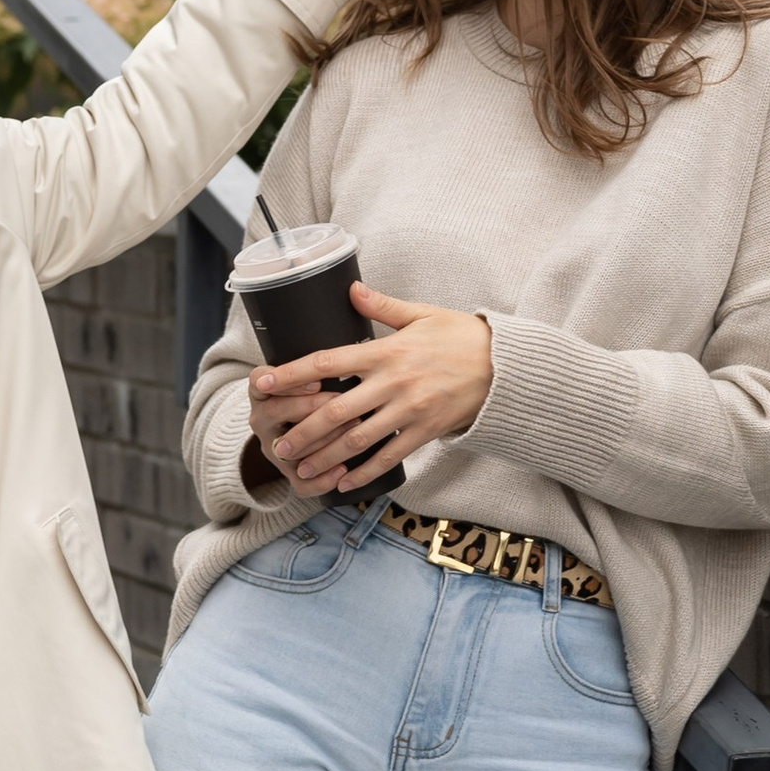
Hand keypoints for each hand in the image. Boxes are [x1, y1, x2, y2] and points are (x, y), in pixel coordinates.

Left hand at [247, 287, 493, 494]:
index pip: (327, 361)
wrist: (506, 366)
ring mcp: (408, 410)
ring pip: (356, 439)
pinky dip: (363, 471)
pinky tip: (342, 481)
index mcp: (386, 351)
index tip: (263, 382)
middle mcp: (392, 383)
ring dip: (325, 457)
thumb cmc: (462, 337)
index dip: (291, 374)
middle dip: (302, 430)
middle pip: (335, 410)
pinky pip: (388, 456)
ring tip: (301, 469)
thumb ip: (382, 307)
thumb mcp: (422, 314)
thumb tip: (351, 289)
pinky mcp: (425, 431)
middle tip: (276, 444)